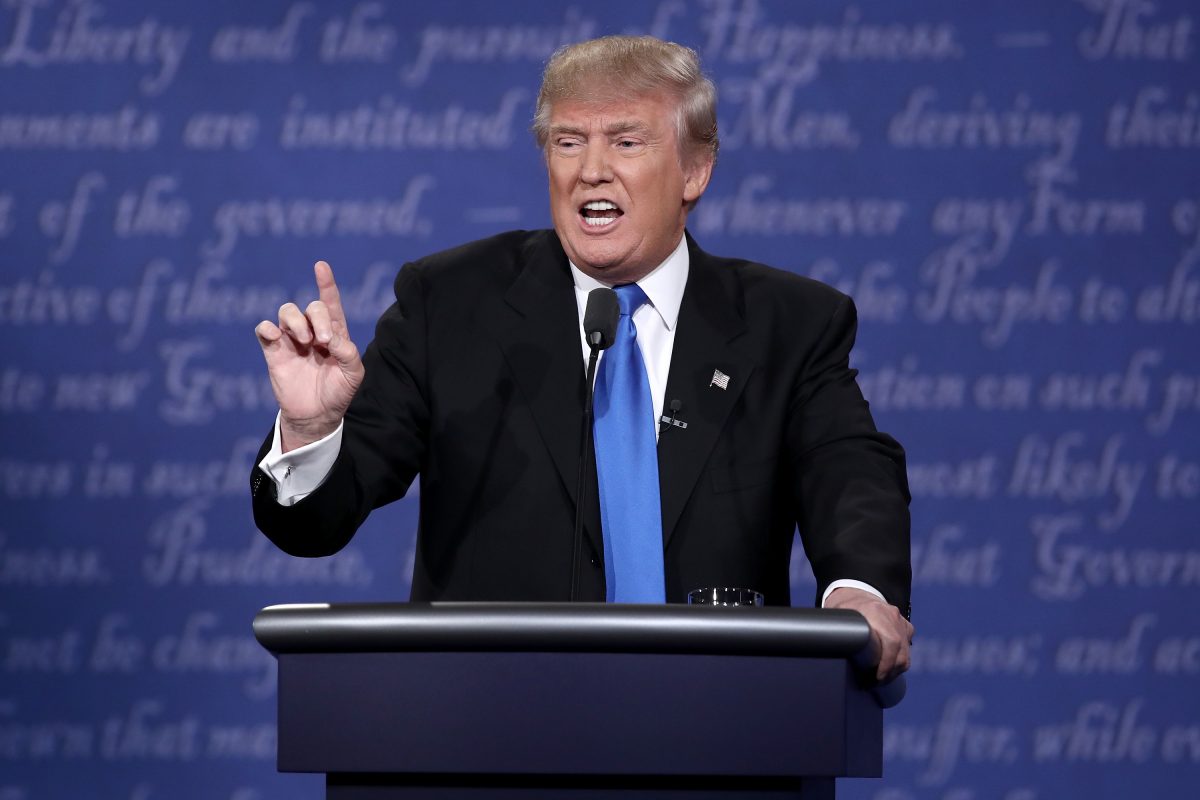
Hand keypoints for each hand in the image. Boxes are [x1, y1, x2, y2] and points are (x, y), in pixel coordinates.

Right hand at [255, 261, 364, 450]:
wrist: (317, 415)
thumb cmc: (338, 392)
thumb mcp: (353, 374)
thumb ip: (348, 353)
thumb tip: (331, 338)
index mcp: (335, 333)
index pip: (330, 303)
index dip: (326, 284)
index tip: (321, 266)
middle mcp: (312, 331)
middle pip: (311, 307)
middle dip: (317, 318)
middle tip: (323, 341)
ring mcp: (292, 339)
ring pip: (286, 311)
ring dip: (295, 321)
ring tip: (304, 341)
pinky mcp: (274, 350)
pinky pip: (264, 329)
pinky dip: (268, 328)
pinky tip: (276, 337)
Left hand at [824, 587, 913, 680]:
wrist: (855, 593)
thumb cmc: (843, 609)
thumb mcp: (837, 617)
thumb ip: (840, 633)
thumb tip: (832, 652)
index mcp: (874, 612)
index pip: (890, 642)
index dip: (884, 665)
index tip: (873, 678)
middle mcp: (891, 616)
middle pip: (900, 654)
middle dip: (888, 673)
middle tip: (872, 683)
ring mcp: (900, 621)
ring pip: (905, 655)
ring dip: (893, 672)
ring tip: (878, 679)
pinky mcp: (906, 627)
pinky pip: (907, 649)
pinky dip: (898, 663)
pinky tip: (885, 670)